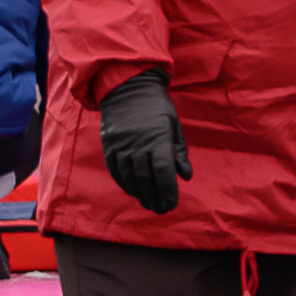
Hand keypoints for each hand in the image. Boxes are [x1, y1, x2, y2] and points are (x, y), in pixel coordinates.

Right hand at [99, 68, 191, 214]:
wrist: (128, 86)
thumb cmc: (157, 106)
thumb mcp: (174, 124)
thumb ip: (179, 152)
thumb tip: (186, 176)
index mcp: (158, 138)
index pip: (163, 172)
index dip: (168, 191)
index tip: (172, 204)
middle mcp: (138, 144)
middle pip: (146, 178)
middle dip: (154, 197)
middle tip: (161, 209)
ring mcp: (121, 145)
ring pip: (130, 177)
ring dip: (139, 194)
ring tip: (148, 203)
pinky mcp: (109, 145)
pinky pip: (116, 170)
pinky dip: (125, 184)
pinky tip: (133, 191)